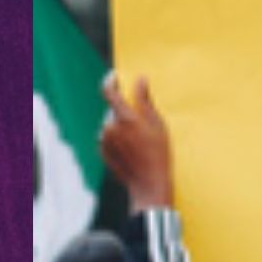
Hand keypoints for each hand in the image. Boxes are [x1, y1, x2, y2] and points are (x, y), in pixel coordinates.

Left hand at [98, 73, 174, 209]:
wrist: (148, 184)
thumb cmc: (158, 154)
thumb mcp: (158, 124)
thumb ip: (145, 100)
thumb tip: (140, 80)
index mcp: (124, 118)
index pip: (108, 91)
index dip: (110, 81)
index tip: (116, 76)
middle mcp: (109, 127)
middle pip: (113, 109)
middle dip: (125, 110)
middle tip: (142, 121)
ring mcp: (103, 141)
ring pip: (110, 124)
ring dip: (121, 125)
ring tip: (139, 139)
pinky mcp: (102, 151)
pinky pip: (108, 137)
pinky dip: (117, 137)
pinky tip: (132, 149)